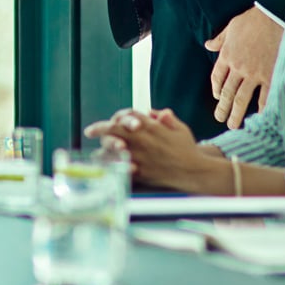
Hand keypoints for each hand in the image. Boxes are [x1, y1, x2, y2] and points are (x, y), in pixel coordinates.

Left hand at [84, 109, 203, 190]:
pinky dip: (113, 166)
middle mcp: (144, 140)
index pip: (128, 116)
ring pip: (115, 148)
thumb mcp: (180, 128)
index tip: (109, 120)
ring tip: (95, 150)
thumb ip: (166, 119)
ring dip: (104, 147)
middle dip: (101, 129)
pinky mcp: (142, 172)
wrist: (195, 171)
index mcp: (152, 127)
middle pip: (116, 130)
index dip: (116, 117)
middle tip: (89, 130)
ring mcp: (142, 156)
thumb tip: (155, 113)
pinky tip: (106, 166)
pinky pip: (123, 167)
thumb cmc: (187, 149)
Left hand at [205, 6, 282, 129]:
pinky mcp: (270, 75)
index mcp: (227, 56)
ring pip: (242, 98)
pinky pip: (264, 95)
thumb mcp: (231, 27)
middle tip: (219, 119)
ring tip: (233, 125)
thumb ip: (220, 40)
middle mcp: (238, 67)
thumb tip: (208, 45)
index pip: (217, 77)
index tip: (216, 97)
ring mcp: (254, 73)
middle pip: (227, 92)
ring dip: (236, 113)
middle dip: (222, 108)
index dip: (216, 88)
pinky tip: (259, 118)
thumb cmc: (252, 20)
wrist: (272, 16)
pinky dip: (261, 108)